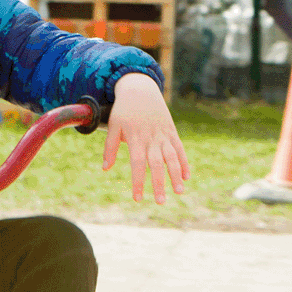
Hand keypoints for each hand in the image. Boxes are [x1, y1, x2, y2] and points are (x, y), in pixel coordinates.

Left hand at [102, 73, 189, 203]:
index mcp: (136, 138)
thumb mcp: (113, 125)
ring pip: (172, 157)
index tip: (138, 198)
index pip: (137, 164)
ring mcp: (163, 135)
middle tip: (161, 202)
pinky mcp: (171, 132)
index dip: (138, 181)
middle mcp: (152, 138)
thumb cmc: (123, 110)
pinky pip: (179, 149)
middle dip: (159, 183)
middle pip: (157, 164)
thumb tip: (105, 168)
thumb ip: (110, 147)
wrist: (141, 88)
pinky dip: (184, 162)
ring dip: (176, 175)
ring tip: (179, 192)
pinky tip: (186, 177)